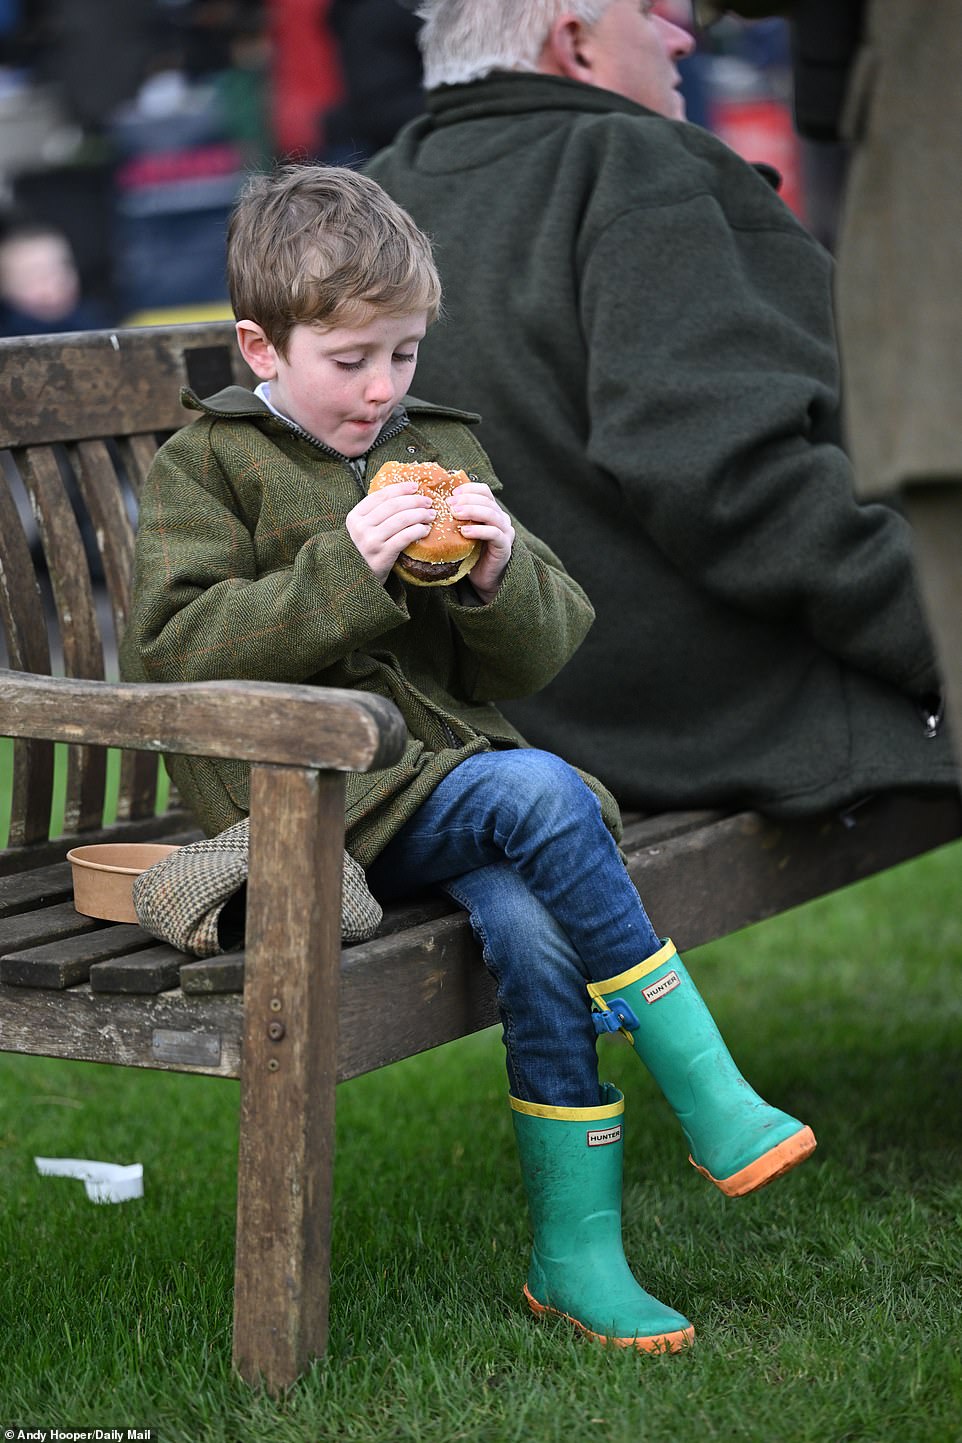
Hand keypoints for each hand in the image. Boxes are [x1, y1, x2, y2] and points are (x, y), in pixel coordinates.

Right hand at [346, 481, 434, 582]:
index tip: (415, 486)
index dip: (400, 489)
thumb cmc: (363, 553)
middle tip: (428, 501)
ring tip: (431, 515)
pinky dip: (418, 530)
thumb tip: (402, 496)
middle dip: (414, 500)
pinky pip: (405, 537)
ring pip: (402, 519)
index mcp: (354, 517)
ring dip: (420, 514)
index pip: (380, 496)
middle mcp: (360, 527)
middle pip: (393, 505)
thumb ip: (374, 516)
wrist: (358, 581)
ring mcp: (371, 541)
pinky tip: (425, 530)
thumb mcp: (361, 531)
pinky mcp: (382, 554)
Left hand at [451, 482, 514, 603]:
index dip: (468, 489)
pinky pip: (494, 533)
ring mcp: (505, 532)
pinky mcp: (505, 546)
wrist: (482, 579)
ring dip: (472, 511)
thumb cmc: (469, 554)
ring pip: (491, 514)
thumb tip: (433, 504)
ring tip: (455, 514)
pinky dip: (479, 530)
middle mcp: (501, 518)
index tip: (451, 494)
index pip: (484, 491)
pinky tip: (464, 532)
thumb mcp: (461, 532)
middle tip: (449, 504)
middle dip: (466, 499)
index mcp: (492, 510)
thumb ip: (455, 518)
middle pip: (487, 500)